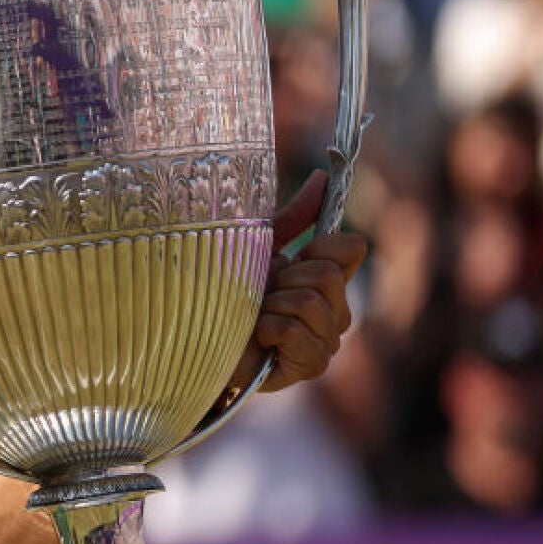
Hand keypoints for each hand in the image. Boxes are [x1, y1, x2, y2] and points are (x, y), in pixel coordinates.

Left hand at [242, 170, 368, 392]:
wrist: (190, 333)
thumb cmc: (220, 289)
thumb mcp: (256, 246)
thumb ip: (293, 217)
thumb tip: (324, 177)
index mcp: (323, 279)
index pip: (351, 248)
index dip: (319, 244)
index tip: (292, 252)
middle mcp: (333, 311)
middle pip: (328, 274)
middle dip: (284, 277)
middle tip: (261, 292)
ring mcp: (325, 341)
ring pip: (312, 302)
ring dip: (271, 305)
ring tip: (254, 315)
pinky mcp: (309, 366)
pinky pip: (296, 332)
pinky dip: (268, 329)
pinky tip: (256, 337)